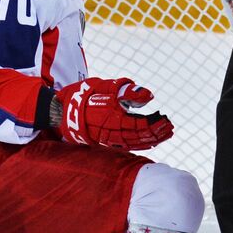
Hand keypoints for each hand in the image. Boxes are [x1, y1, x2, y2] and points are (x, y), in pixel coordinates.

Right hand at [55, 77, 173, 150]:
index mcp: (115, 119)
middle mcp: (113, 133)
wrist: (62, 111)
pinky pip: (127, 145)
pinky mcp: (105, 142)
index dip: (156, 124)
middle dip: (157, 134)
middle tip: (170, 129)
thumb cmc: (84, 96)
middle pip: (141, 137)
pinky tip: (147, 141)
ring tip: (163, 136)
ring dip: (151, 140)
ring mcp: (109, 140)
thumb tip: (149, 95)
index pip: (141, 125)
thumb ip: (127, 90)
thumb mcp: (106, 86)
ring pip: (135, 143)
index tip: (166, 120)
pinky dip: (139, 144)